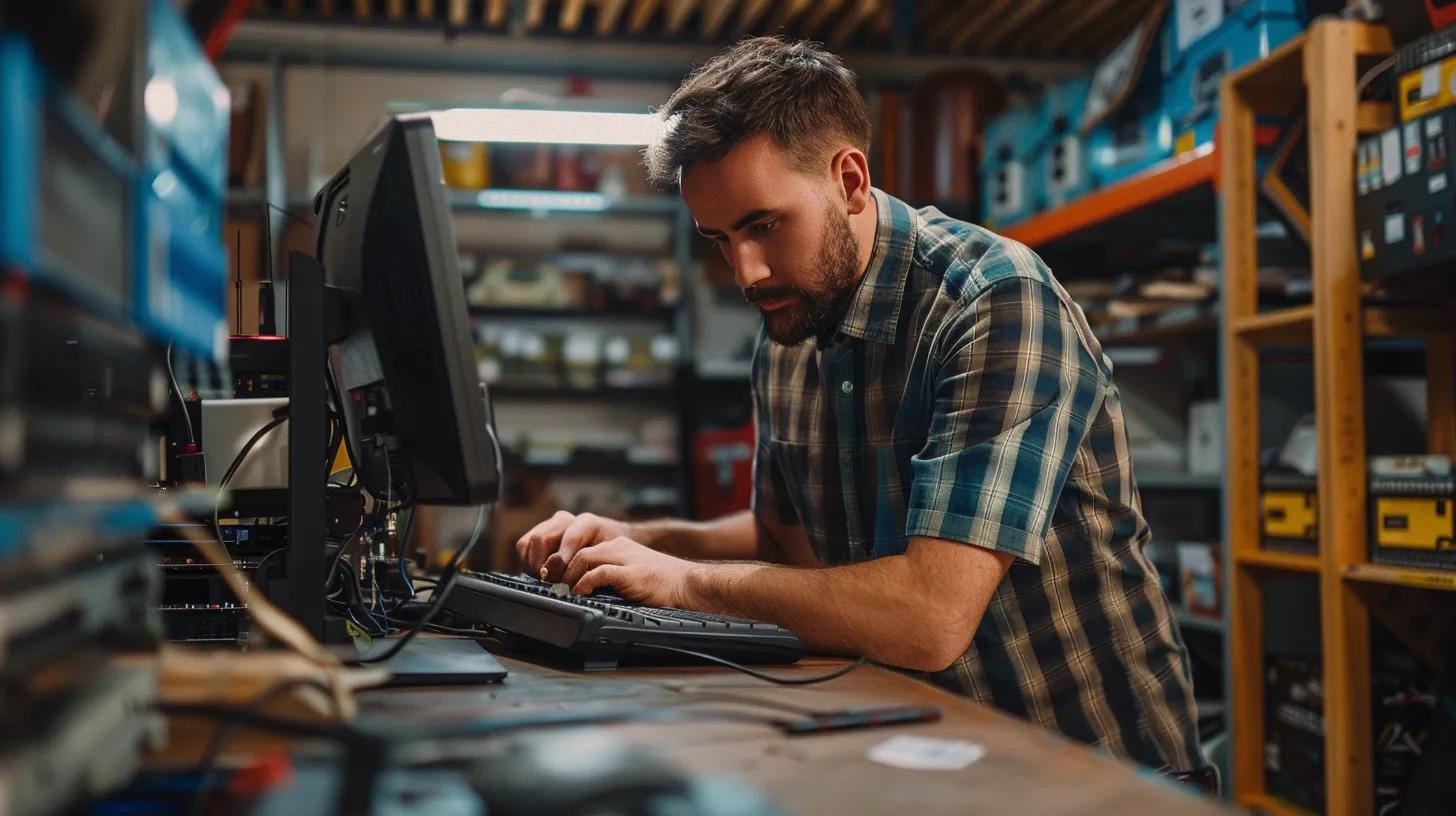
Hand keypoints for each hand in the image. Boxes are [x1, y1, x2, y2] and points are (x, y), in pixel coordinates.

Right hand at [515, 511, 632, 578]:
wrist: (607, 548)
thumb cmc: (609, 557)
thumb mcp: (609, 560)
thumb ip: (595, 566)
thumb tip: (578, 581)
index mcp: (587, 523)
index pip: (569, 538)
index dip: (563, 560)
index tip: (563, 580)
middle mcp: (565, 519)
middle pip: (541, 538)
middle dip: (545, 564)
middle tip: (551, 583)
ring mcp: (549, 525)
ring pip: (529, 542)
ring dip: (535, 564)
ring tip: (547, 579)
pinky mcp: (538, 534)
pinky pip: (523, 545)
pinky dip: (528, 562)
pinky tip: (541, 573)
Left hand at [561, 536, 698, 607]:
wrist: (690, 584)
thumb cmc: (664, 585)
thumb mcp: (633, 574)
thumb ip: (611, 578)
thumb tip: (587, 592)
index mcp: (620, 546)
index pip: (583, 548)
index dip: (566, 564)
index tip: (556, 580)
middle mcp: (620, 547)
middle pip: (579, 551)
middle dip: (562, 570)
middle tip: (554, 587)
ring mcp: (625, 558)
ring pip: (584, 558)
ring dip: (570, 576)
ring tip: (565, 591)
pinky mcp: (631, 572)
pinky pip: (599, 572)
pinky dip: (585, 583)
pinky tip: (580, 593)